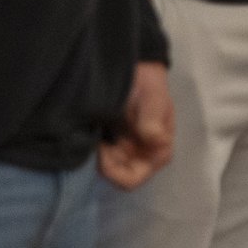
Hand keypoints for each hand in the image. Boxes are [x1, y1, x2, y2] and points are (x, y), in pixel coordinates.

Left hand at [99, 61, 175, 190]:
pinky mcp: (114, 143)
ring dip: (96, 156)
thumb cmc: (149, 84)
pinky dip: (92, 149)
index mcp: (158, 151)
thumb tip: (154, 139)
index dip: (115, 172)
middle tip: (93, 140)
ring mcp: (127, 150)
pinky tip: (90, 132)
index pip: (134, 177)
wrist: (137, 70)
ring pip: (107, 168)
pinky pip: (101, 156)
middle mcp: (142, 155)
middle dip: (103, 163)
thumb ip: (153, 120)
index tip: (102, 150)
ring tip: (92, 133)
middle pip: (117, 176)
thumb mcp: (153, 99)